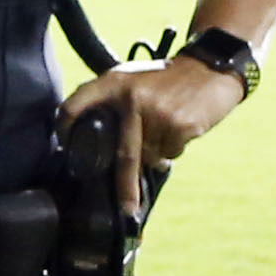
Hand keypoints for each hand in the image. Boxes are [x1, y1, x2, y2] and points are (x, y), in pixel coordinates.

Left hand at [55, 60, 244, 220]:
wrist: (210, 67)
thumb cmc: (166, 79)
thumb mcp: (133, 80)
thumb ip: (115, 105)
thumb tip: (105, 153)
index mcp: (113, 83)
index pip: (75, 106)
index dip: (64, 128)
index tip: (64, 147)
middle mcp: (132, 98)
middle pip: (122, 154)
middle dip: (125, 187)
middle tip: (126, 209)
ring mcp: (157, 113)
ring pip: (150, 156)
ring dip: (156, 154)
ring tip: (166, 126)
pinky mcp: (180, 125)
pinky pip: (171, 152)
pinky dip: (174, 148)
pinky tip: (181, 126)